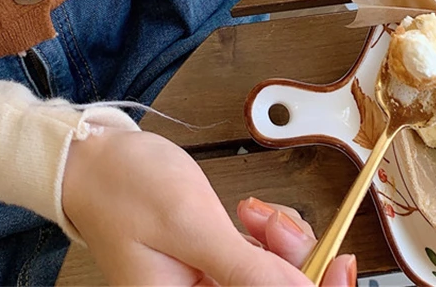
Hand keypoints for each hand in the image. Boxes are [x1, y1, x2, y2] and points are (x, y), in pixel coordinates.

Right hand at [62, 128, 354, 285]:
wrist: (94, 161)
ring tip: (252, 212)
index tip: (341, 267)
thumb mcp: (188, 223)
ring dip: (279, 246)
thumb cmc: (123, 187)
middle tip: (273, 221)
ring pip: (274, 281)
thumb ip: (246, 269)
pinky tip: (249, 216)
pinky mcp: (213, 274)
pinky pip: (259, 266)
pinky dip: (266, 239)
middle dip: (293, 263)